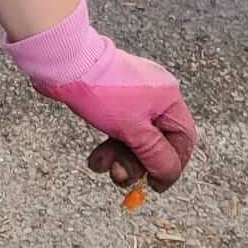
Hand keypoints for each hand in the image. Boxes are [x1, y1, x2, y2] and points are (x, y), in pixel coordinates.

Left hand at [4, 0, 197, 190]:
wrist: (64, 63)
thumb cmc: (102, 91)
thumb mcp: (133, 130)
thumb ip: (155, 155)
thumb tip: (167, 174)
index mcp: (168, 98)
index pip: (183, 139)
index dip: (171, 164)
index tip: (154, 184)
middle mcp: (154, 96)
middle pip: (157, 141)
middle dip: (137, 163)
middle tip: (119, 177)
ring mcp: (132, 97)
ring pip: (134, 138)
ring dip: (118, 157)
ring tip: (100, 165)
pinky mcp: (112, 100)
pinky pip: (118, 129)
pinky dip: (108, 145)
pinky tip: (94, 159)